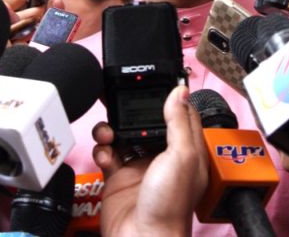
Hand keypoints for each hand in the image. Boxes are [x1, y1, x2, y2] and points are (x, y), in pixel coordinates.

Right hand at [93, 86, 208, 236]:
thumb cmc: (169, 207)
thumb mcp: (180, 156)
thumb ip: (178, 122)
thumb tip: (179, 91)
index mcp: (185, 149)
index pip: (180, 113)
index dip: (168, 97)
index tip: (153, 81)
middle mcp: (163, 156)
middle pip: (147, 121)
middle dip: (132, 110)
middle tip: (118, 99)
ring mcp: (140, 167)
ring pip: (124, 135)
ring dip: (112, 128)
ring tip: (108, 132)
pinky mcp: (119, 178)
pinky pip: (107, 154)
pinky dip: (102, 150)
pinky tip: (105, 153)